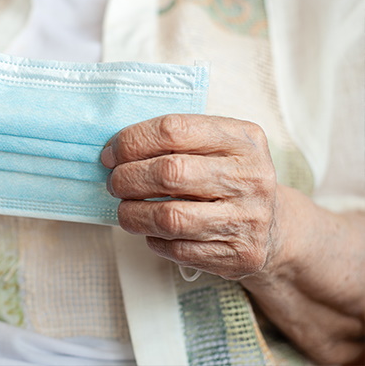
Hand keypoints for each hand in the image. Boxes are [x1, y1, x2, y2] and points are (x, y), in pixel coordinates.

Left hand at [101, 114, 277, 279]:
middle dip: (127, 178)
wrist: (274, 228)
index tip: (111, 154)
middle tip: (115, 183)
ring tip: (125, 209)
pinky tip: (152, 231)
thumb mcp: (216, 146)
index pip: (173, 130)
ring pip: (170, 217)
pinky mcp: (239, 254)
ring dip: (132, 214)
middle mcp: (250, 177)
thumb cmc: (227, 179)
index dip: (131, 141)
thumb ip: (175, 142)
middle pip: (169, 173)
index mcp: (243, 139)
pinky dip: (153, 239)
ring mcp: (248, 218)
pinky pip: (177, 249)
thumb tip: (115, 152)